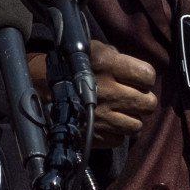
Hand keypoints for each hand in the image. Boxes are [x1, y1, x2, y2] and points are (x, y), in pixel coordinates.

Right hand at [32, 35, 159, 148]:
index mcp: (109, 65)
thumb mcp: (94, 49)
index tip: (136, 79)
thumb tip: (137, 72)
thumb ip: (118, 57)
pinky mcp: (94, 134)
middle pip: (148, 104)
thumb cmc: (71, 65)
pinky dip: (115, 133)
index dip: (144, 78)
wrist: (40, 87)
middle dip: (142, 100)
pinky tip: (106, 122)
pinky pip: (119, 139)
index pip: (148, 75)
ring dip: (130, 119)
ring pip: (136, 125)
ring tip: (119, 112)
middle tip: (130, 97)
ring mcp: (102, 116)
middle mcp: (109, 92)